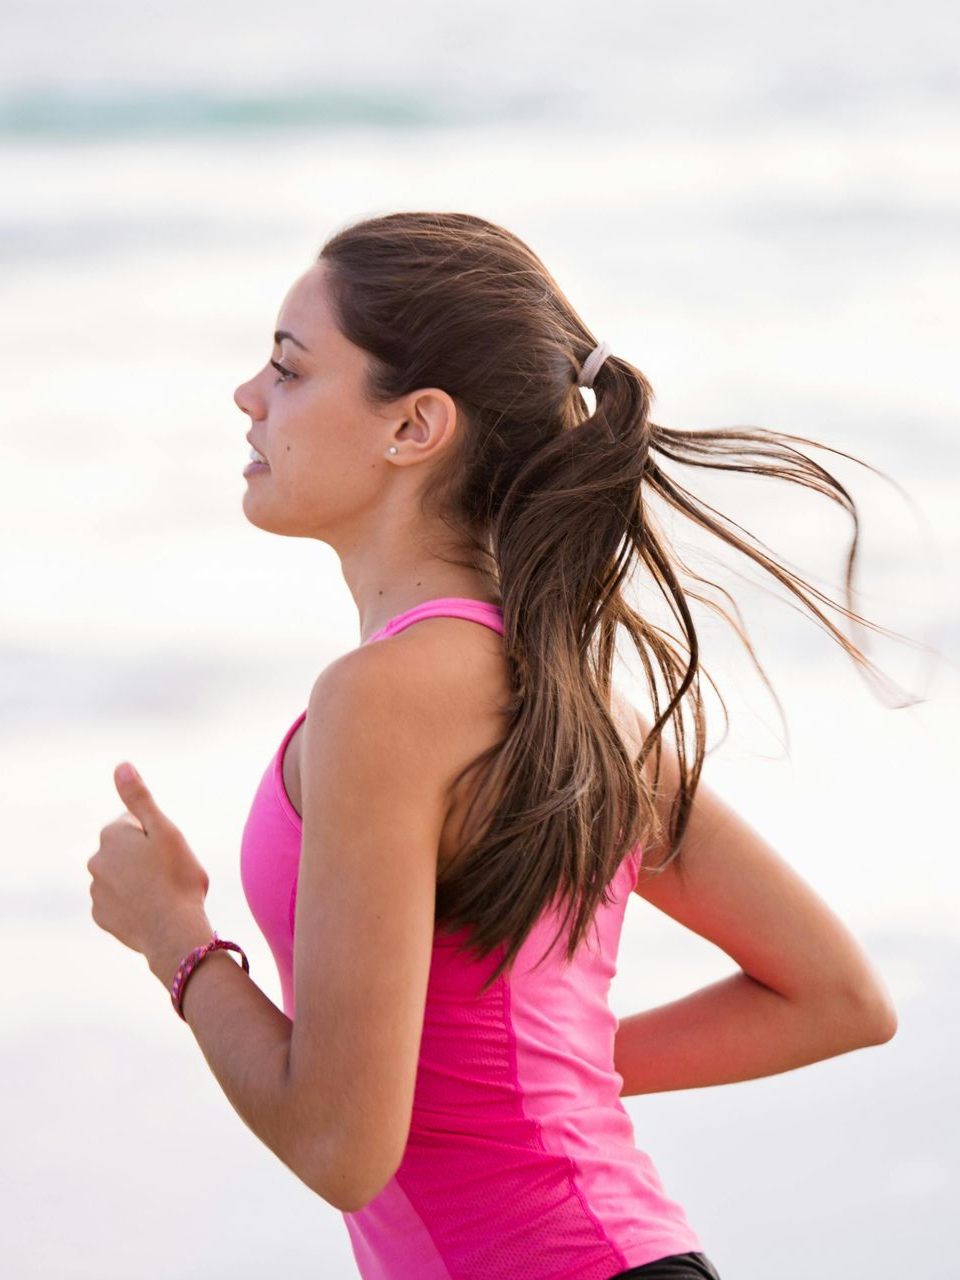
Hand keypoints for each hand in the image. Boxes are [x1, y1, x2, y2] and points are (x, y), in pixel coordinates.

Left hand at [87, 762, 211, 965]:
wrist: (173, 932)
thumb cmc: (177, 877)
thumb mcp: (164, 830)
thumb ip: (139, 798)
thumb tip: (121, 766)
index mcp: (112, 835)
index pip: (134, 822)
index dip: (156, 833)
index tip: (170, 850)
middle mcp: (96, 860)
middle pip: (125, 849)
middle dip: (144, 856)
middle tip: (170, 871)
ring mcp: (96, 890)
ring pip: (121, 876)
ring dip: (138, 879)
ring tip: (163, 893)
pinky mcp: (101, 916)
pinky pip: (118, 902)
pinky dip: (132, 903)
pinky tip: (152, 910)